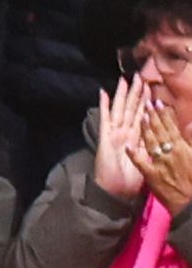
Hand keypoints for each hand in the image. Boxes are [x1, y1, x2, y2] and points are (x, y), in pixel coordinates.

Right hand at [92, 77, 147, 203]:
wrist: (116, 192)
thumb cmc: (131, 181)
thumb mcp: (149, 160)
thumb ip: (153, 146)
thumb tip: (163, 135)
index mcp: (135, 138)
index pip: (142, 115)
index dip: (146, 101)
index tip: (151, 87)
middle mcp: (125, 133)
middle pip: (131, 108)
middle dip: (136, 92)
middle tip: (140, 75)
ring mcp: (114, 134)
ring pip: (120, 109)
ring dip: (122, 94)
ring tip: (125, 79)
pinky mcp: (106, 137)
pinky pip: (106, 118)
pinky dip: (104, 106)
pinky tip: (103, 93)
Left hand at [131, 99, 191, 216]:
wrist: (190, 202)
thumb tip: (191, 124)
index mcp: (183, 148)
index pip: (172, 127)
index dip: (164, 114)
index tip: (158, 103)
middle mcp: (171, 153)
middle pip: (160, 131)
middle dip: (153, 116)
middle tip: (146, 102)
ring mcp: (160, 164)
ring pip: (151, 143)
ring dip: (145, 129)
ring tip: (140, 116)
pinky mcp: (152, 176)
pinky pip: (142, 164)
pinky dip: (135, 155)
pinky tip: (128, 146)